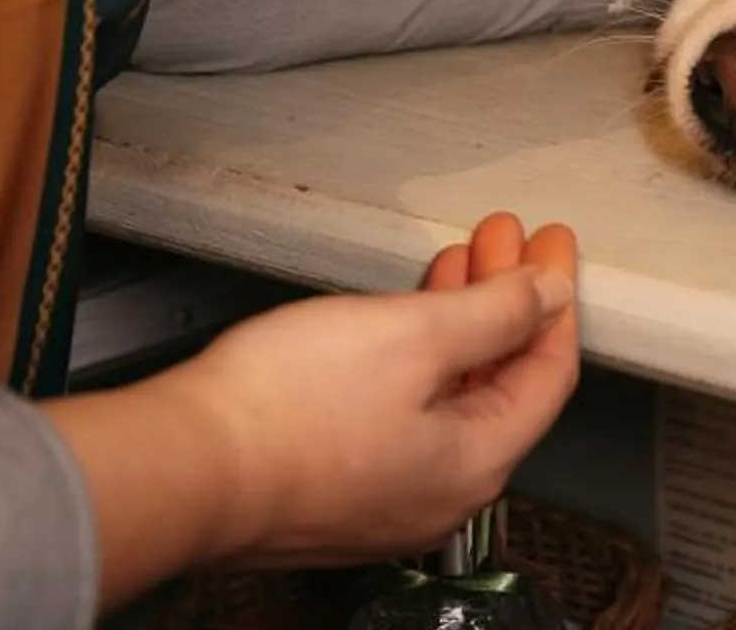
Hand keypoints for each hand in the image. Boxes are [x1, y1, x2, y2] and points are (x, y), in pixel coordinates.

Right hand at [165, 211, 581, 568]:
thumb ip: (496, 313)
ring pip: (448, 396)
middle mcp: (439, 494)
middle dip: (504, 300)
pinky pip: (403, 414)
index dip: (553, 298)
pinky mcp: (335, 487)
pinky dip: (416, 358)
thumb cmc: (285, 410)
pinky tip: (400, 317)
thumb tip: (550, 297)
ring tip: (454, 261)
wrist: (182, 466)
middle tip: (503, 238)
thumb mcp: (413, 335)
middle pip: (499, 384)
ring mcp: (385, 497)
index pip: (547, 373)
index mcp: (476, 464)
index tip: (549, 244)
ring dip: (459, 323)